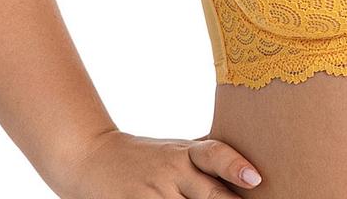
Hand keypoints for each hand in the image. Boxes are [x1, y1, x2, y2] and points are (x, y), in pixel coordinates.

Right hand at [56, 128, 262, 197]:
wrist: (91, 156)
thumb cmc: (145, 158)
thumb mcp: (175, 151)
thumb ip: (204, 161)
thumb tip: (250, 174)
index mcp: (185, 153)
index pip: (215, 154)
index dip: (235, 166)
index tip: (255, 178)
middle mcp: (172, 171)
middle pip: (208, 196)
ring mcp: (151, 192)